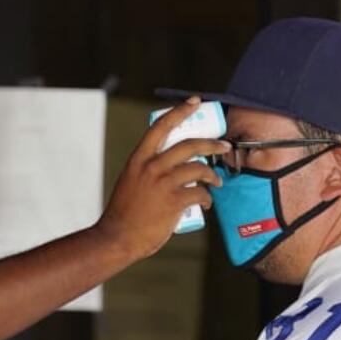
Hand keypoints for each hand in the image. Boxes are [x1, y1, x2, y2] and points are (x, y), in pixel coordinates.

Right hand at [95, 97, 228, 260]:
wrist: (117, 237)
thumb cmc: (124, 213)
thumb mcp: (130, 182)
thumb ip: (146, 171)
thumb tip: (170, 167)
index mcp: (138, 159)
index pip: (160, 127)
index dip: (180, 111)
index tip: (194, 102)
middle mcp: (151, 167)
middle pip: (189, 145)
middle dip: (211, 144)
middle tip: (223, 146)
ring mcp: (163, 183)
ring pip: (198, 169)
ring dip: (212, 175)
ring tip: (217, 181)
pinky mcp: (173, 201)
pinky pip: (199, 193)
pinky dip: (207, 197)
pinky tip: (206, 203)